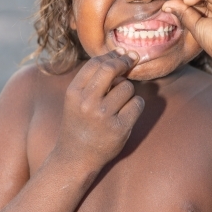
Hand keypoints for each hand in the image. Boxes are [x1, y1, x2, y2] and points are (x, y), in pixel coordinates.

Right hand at [53, 49, 144, 169]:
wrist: (75, 158)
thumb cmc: (79, 122)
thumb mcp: (76, 99)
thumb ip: (94, 79)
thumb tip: (122, 54)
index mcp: (73, 92)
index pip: (95, 63)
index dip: (111, 55)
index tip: (122, 53)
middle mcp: (87, 103)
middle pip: (111, 69)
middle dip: (124, 62)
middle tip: (132, 60)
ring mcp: (103, 116)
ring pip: (127, 87)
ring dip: (128, 90)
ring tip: (119, 102)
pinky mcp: (119, 128)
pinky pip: (137, 103)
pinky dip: (136, 105)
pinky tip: (127, 113)